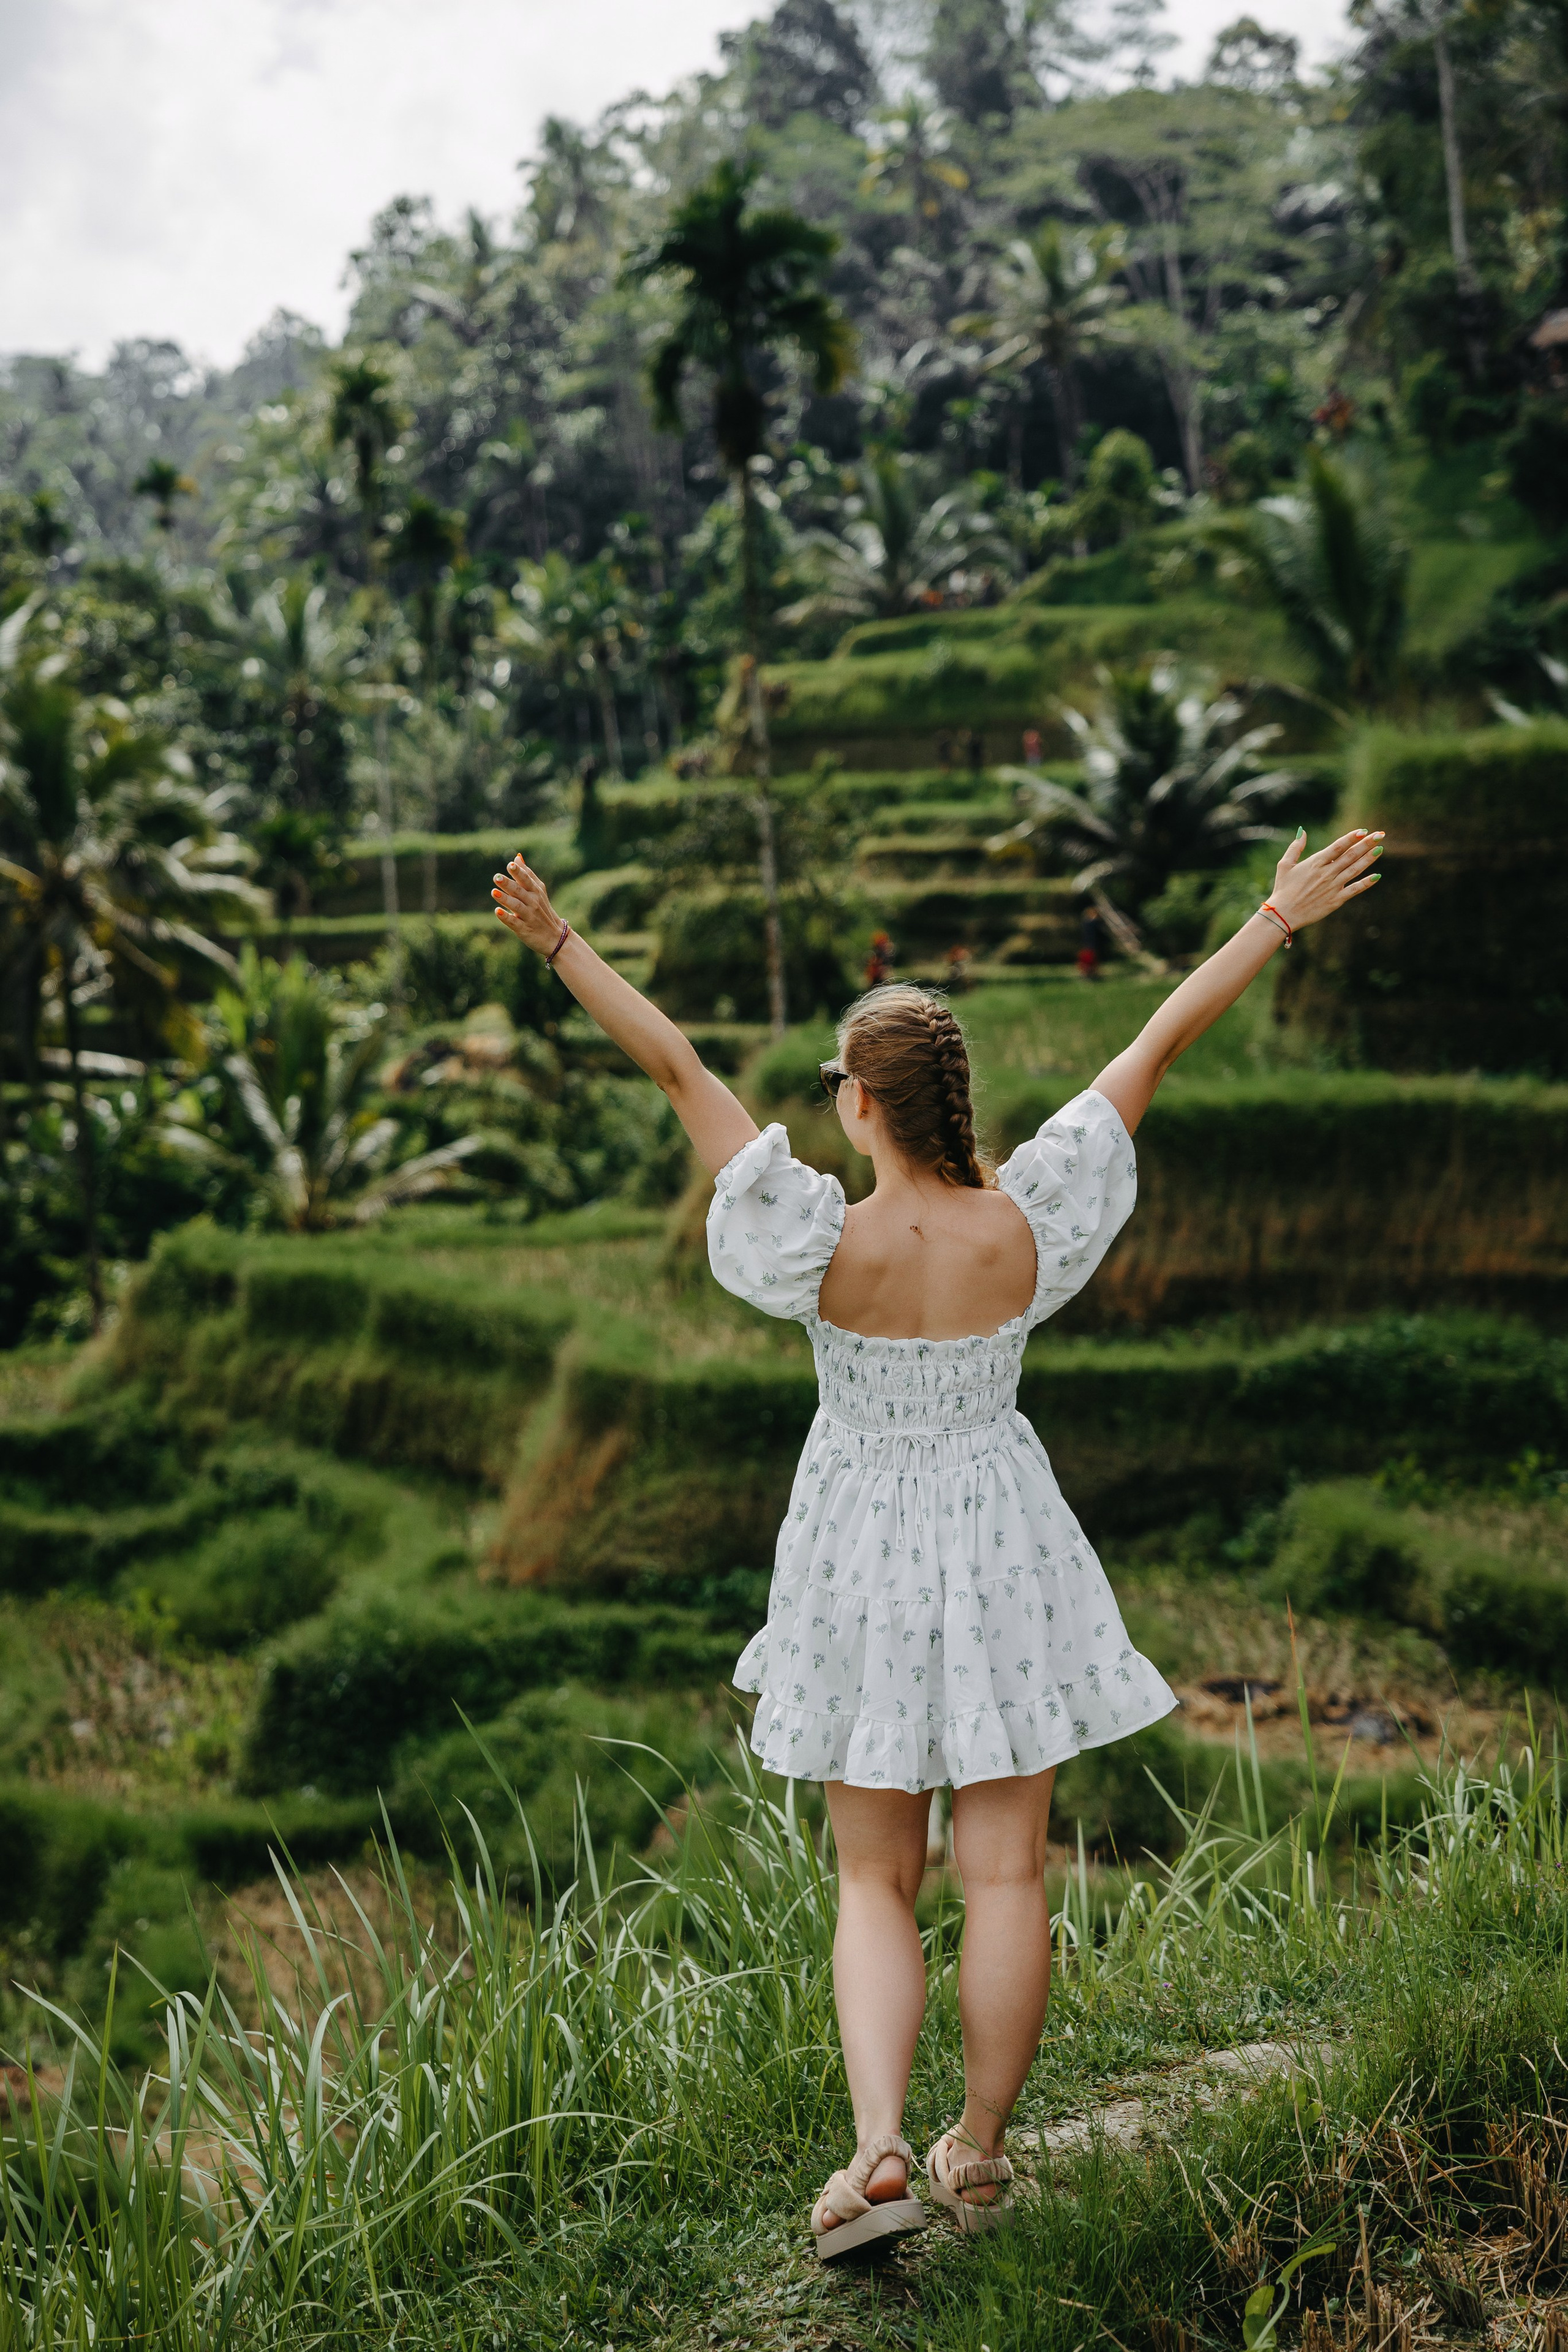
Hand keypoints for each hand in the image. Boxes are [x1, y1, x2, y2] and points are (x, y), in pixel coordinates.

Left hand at [491, 854, 561, 954]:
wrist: (555, 937)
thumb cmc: (542, 911)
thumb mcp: (538, 891)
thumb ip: (527, 874)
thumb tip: (517, 857)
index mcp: (536, 892)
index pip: (527, 880)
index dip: (519, 872)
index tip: (510, 865)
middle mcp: (533, 903)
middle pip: (520, 891)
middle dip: (509, 884)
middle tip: (496, 877)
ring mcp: (529, 916)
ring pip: (516, 906)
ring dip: (505, 899)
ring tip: (494, 892)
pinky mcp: (524, 929)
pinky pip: (514, 922)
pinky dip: (506, 917)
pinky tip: (497, 911)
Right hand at [1266, 826, 1383, 931]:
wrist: (1283, 914)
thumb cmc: (1283, 889)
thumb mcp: (1285, 865)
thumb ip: (1295, 847)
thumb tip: (1302, 831)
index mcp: (1315, 863)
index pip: (1338, 846)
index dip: (1352, 838)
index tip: (1363, 831)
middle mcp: (1327, 873)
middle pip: (1350, 855)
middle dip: (1366, 844)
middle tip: (1380, 834)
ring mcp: (1332, 887)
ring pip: (1355, 870)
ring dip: (1369, 859)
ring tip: (1380, 848)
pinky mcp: (1335, 900)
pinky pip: (1354, 890)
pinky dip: (1366, 883)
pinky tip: (1377, 876)